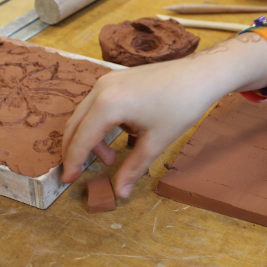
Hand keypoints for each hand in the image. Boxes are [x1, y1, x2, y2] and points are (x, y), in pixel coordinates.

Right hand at [61, 59, 227, 197]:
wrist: (200, 75)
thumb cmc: (181, 106)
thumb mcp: (156, 142)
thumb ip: (133, 167)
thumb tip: (120, 192)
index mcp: (108, 105)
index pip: (81, 138)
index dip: (73, 162)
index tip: (67, 180)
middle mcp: (101, 89)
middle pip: (76, 124)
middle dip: (76, 149)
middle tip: (79, 172)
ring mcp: (108, 80)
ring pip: (86, 113)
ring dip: (91, 137)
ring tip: (111, 157)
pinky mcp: (117, 78)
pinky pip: (98, 103)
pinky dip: (101, 122)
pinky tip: (122, 133)